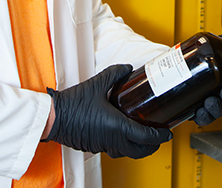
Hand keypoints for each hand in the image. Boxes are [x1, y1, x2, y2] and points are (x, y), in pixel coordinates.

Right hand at [45, 64, 171, 158]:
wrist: (53, 117)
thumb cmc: (73, 104)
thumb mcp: (97, 83)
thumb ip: (115, 73)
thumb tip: (128, 68)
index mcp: (117, 126)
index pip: (145, 137)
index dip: (160, 136)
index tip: (167, 133)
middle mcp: (112, 139)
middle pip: (139, 151)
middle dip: (153, 147)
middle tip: (159, 138)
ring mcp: (103, 145)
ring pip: (126, 153)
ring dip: (138, 148)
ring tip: (143, 139)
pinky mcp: (94, 146)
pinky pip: (114, 150)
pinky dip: (123, 146)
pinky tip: (122, 135)